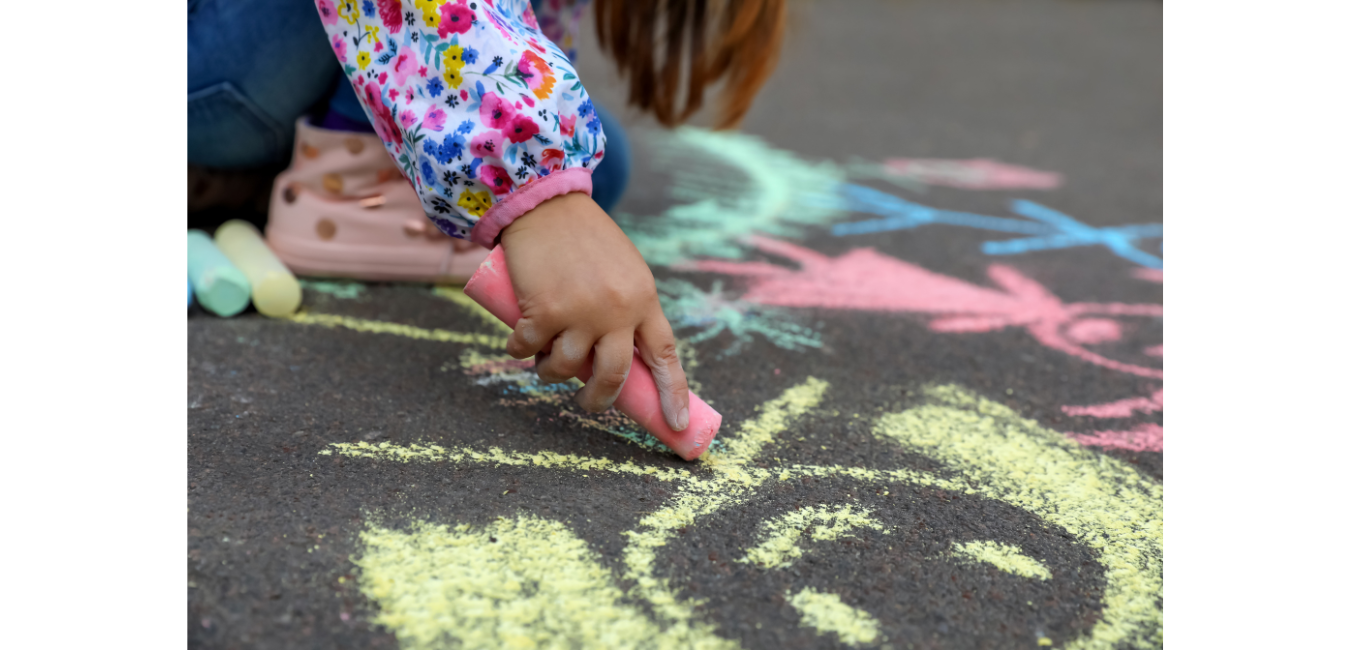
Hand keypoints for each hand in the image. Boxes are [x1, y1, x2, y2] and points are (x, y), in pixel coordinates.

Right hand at [499, 192, 689, 430]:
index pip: (665, 355)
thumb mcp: (624, 271)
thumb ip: (628, 310)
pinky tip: (520, 343)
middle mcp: (617, 309)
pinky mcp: (543, 310)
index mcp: (644, 299)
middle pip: (613, 375)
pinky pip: (529, 350)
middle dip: (599, 399)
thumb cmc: (586, 240)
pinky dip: (521, 351)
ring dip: (551, 373)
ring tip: (546, 361)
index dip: (673, 393)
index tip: (678, 425)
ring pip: (566, 368)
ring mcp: (580, 311)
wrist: (547, 204)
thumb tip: (616, 362)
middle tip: (589, 403)